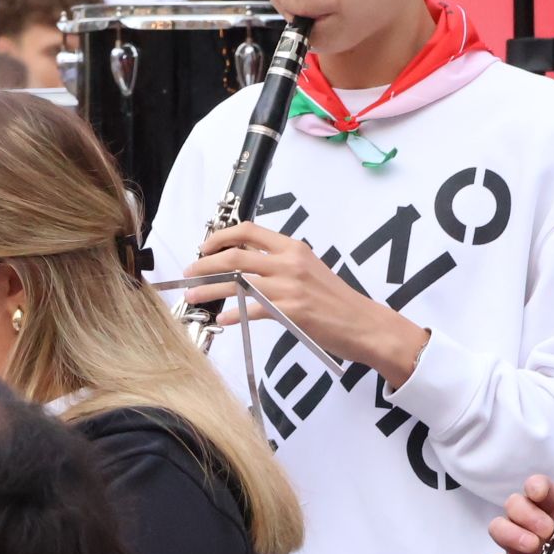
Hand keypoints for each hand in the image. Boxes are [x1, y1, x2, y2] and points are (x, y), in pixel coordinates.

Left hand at [182, 222, 426, 379]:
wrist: (363, 323)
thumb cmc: (335, 300)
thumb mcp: (309, 270)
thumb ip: (279, 264)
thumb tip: (244, 267)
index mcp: (293, 247)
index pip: (249, 231)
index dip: (220, 237)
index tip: (204, 247)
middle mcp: (289, 262)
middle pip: (235, 255)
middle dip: (205, 264)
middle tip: (189, 274)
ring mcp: (289, 286)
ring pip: (237, 282)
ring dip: (209, 290)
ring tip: (193, 297)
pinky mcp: (291, 311)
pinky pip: (251, 310)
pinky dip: (233, 315)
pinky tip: (223, 320)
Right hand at [486, 474, 553, 553]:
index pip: (540, 488)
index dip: (536, 485)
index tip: (539, 493)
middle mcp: (533, 524)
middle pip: (514, 504)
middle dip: (525, 512)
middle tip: (545, 530)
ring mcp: (519, 547)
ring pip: (498, 526)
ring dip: (511, 533)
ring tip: (531, 546)